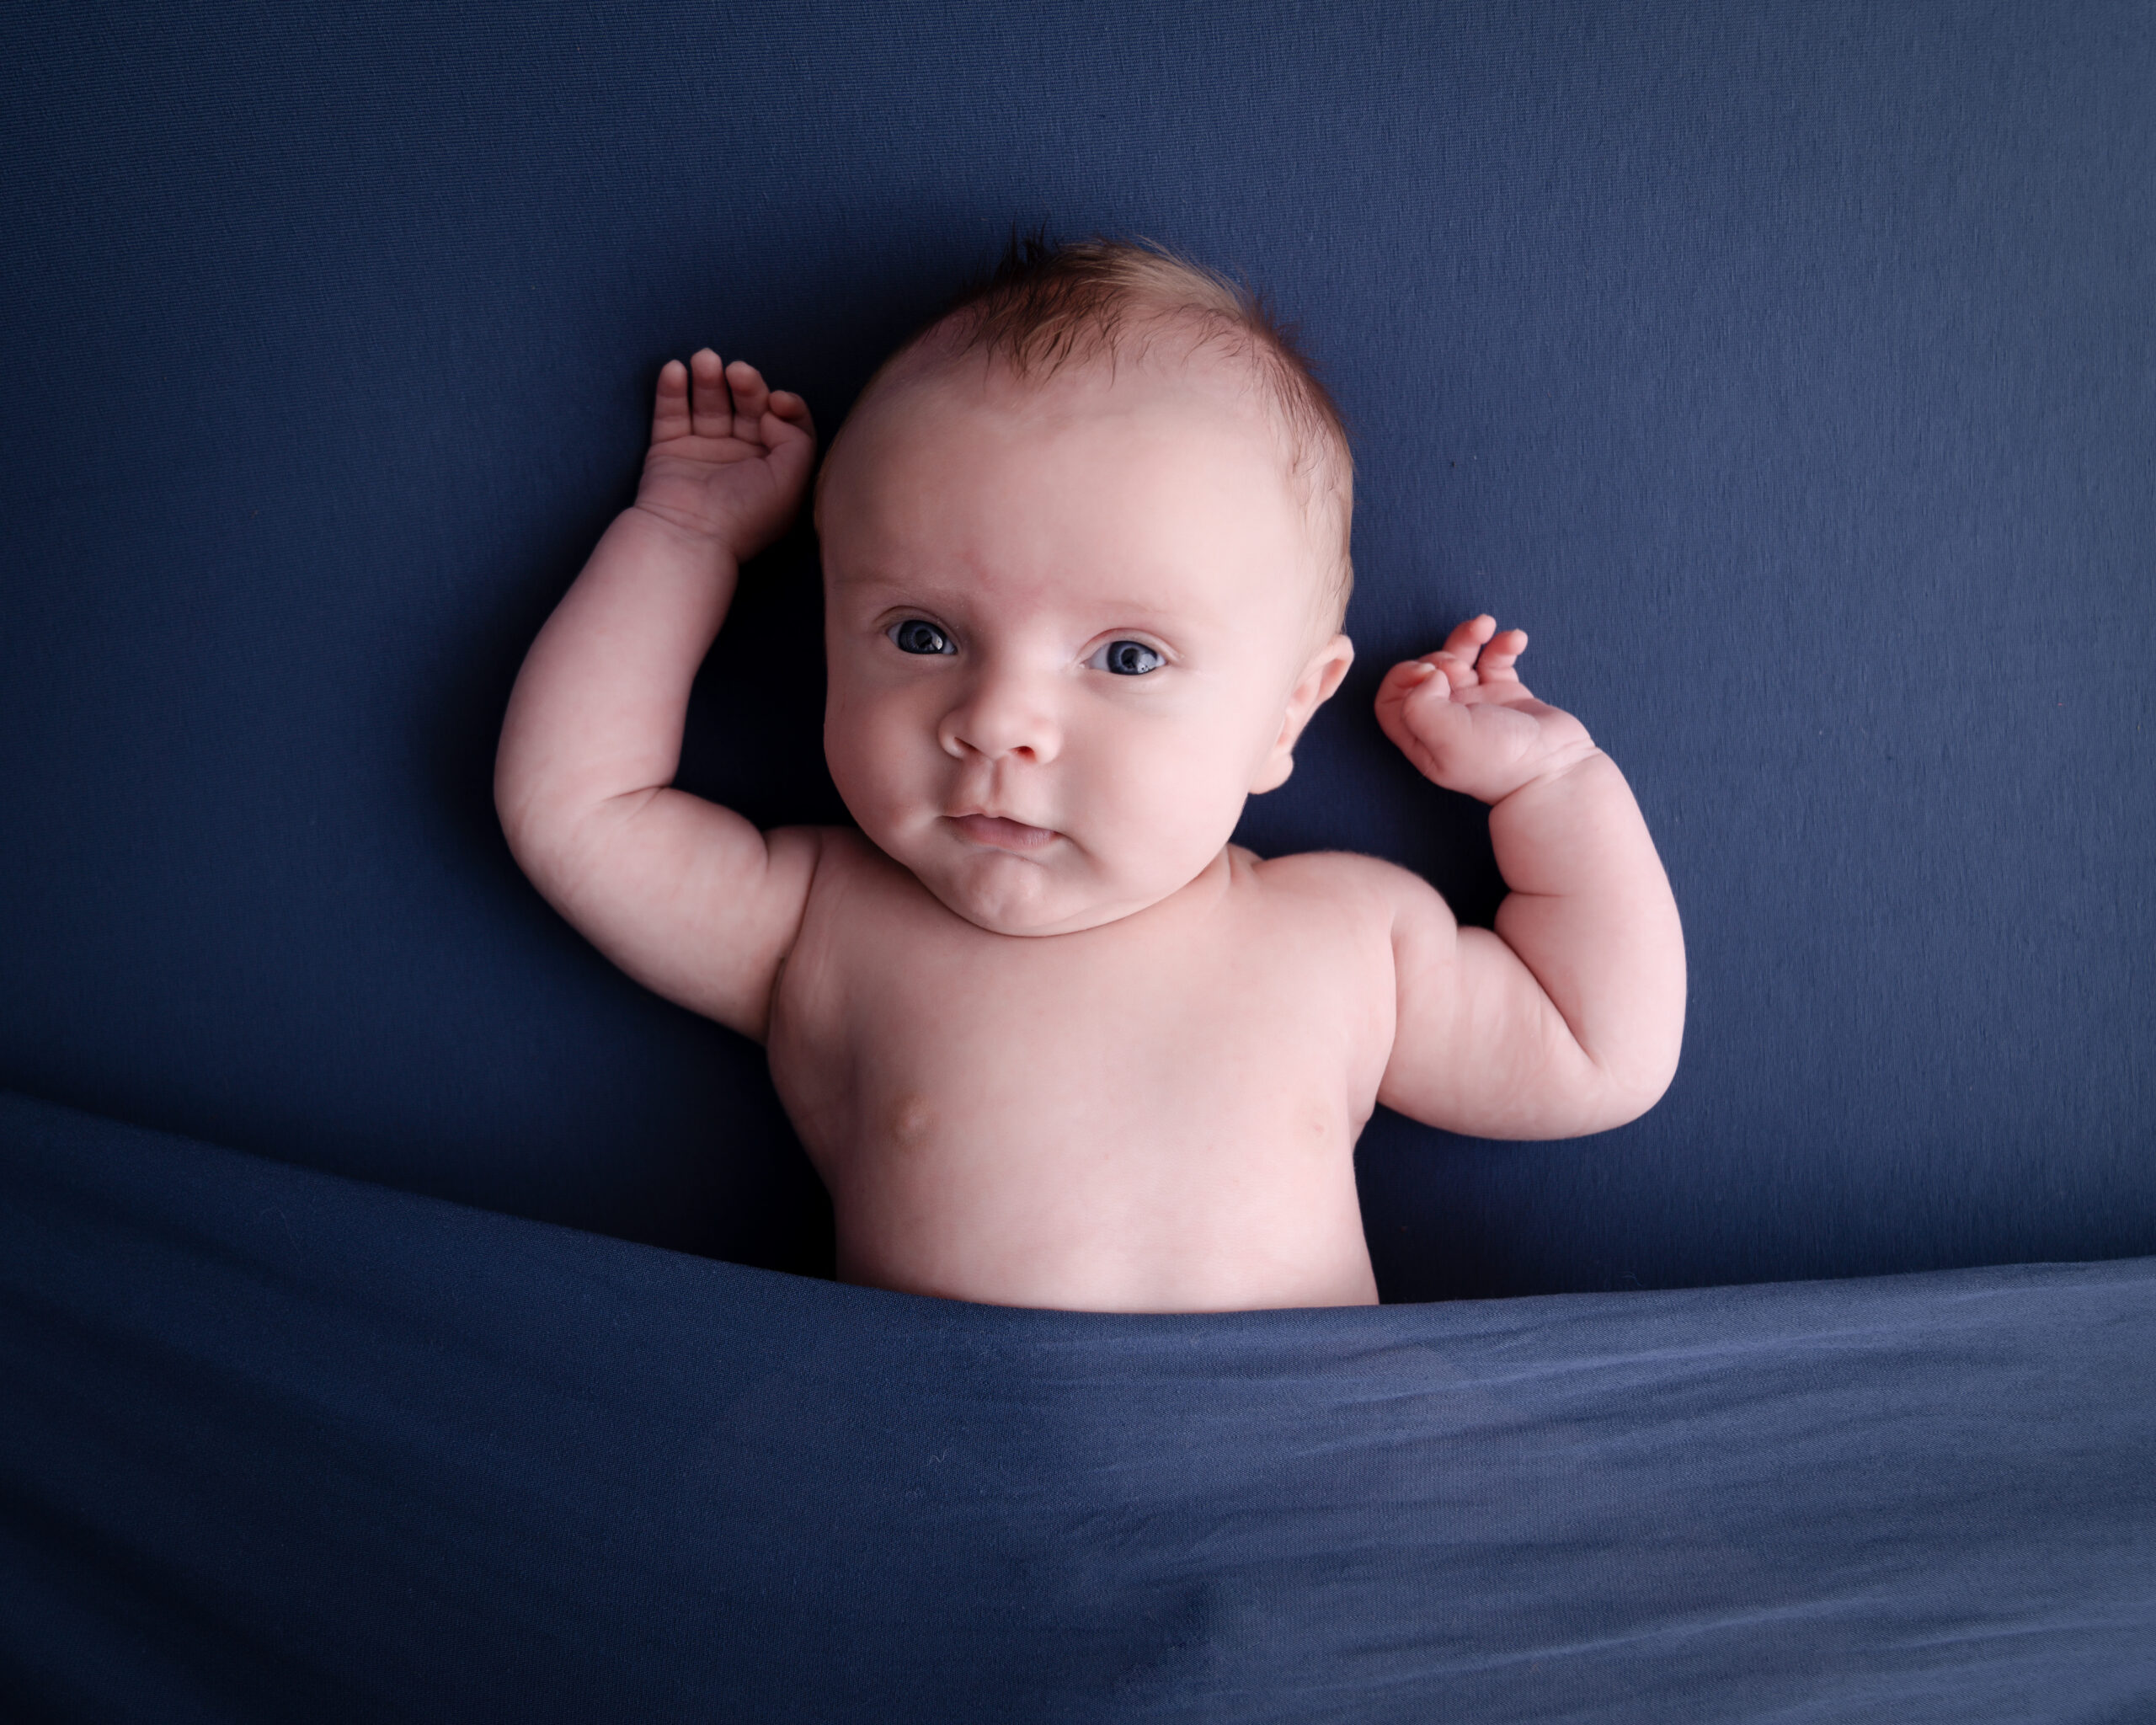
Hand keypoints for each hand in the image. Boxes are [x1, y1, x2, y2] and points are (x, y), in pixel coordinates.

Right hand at [633, 350, 816, 559]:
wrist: (690, 534)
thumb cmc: (747, 513)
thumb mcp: (793, 478)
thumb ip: (798, 438)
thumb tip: (773, 413)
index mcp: (776, 469)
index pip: (785, 423)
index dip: (786, 405)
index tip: (777, 400)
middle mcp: (742, 459)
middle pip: (748, 407)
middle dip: (746, 384)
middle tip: (736, 371)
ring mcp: (704, 453)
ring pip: (710, 404)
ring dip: (708, 377)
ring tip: (704, 360)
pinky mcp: (669, 450)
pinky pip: (671, 412)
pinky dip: (672, 389)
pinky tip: (675, 370)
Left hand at [1375, 614, 1596, 803]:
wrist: (1554, 770)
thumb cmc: (1500, 761)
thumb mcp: (1447, 738)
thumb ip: (1420, 706)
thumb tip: (1427, 676)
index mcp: (1423, 737)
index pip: (1391, 700)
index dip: (1401, 678)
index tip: (1427, 674)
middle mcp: (1446, 720)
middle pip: (1424, 673)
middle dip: (1439, 658)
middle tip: (1458, 669)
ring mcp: (1476, 705)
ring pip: (1459, 658)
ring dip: (1468, 636)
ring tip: (1484, 625)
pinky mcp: (1506, 693)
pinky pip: (1495, 658)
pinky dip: (1503, 643)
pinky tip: (1515, 639)